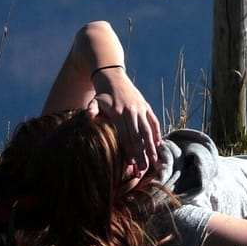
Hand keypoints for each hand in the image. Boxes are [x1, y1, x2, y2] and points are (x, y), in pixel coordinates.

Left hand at [92, 71, 160, 185]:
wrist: (113, 78)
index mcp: (119, 113)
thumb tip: (87, 116)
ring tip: (155, 160)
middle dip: (141, 153)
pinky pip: (154, 121)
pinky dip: (157, 133)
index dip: (129, 150)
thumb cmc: (102, 95)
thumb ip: (91, 110)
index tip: (130, 164)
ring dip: (152, 146)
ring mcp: (141, 109)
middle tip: (144, 168)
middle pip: (138, 136)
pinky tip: (159, 144)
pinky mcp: (146, 106)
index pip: (125, 135)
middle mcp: (132, 112)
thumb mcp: (94, 101)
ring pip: (148, 130)